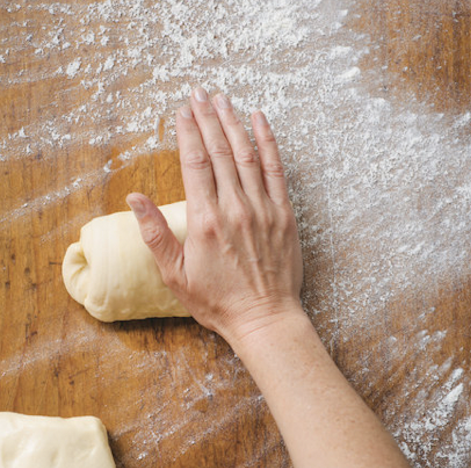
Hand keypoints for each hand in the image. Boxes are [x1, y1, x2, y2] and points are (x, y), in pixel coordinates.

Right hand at [127, 86, 303, 347]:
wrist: (265, 319)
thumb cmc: (218, 302)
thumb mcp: (174, 274)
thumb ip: (154, 233)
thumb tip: (134, 197)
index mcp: (205, 220)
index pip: (194, 162)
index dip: (188, 131)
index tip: (182, 110)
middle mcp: (235, 209)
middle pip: (219, 151)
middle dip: (208, 118)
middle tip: (199, 93)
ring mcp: (263, 210)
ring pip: (247, 156)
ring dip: (234, 124)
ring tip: (223, 100)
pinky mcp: (285, 216)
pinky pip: (276, 171)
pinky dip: (268, 143)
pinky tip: (260, 122)